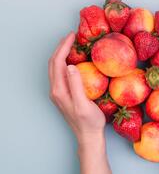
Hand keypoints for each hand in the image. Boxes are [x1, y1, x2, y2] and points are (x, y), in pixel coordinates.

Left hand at [48, 32, 105, 146]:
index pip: (58, 62)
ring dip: (62, 54)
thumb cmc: (89, 122)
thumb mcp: (84, 104)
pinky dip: (66, 62)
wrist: (88, 137)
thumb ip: (76, 85)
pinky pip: (61, 73)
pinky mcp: (65, 94)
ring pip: (56, 68)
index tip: (73, 36)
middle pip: (53, 63)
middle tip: (72, 36)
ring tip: (73, 44)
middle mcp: (56, 90)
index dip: (64, 47)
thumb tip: (71, 66)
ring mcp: (60, 93)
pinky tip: (75, 61)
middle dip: (61, 47)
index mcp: (59, 90)